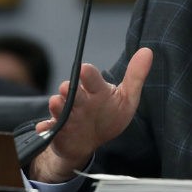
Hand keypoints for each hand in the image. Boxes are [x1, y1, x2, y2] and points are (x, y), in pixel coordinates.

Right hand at [29, 47, 152, 182]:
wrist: (89, 140)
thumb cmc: (108, 115)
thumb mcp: (126, 97)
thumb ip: (136, 76)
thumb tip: (147, 51)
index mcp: (96, 91)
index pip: (92, 79)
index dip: (89, 75)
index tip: (85, 69)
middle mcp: (79, 101)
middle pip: (73, 93)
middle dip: (70, 89)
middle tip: (68, 87)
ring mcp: (67, 116)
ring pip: (59, 109)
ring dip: (57, 106)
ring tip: (57, 102)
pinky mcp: (58, 132)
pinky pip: (49, 131)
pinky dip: (46, 129)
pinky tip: (44, 128)